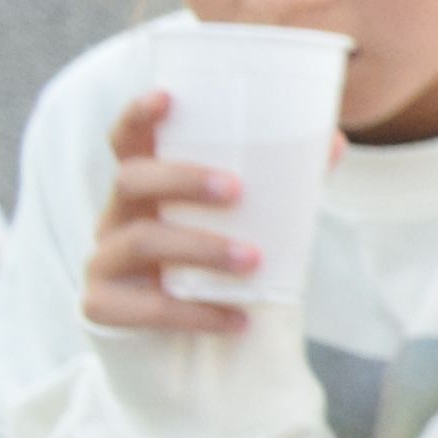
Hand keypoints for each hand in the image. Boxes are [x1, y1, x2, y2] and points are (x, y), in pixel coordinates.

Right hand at [79, 90, 265, 331]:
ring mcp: (104, 261)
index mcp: (146, 187)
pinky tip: (235, 319)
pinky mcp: (102, 307)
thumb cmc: (213, 259)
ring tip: (253, 259)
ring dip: (200, 247)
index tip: (167, 97)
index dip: (138, 116)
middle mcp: (117, 216)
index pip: (128, 141)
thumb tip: (335, 144)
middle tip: (236, 190)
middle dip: (181, 179)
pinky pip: (139, 308)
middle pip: (130, 180)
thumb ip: (282, 184)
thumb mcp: (241, 221)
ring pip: (139, 241)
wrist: (187, 340)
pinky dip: (192, 313)